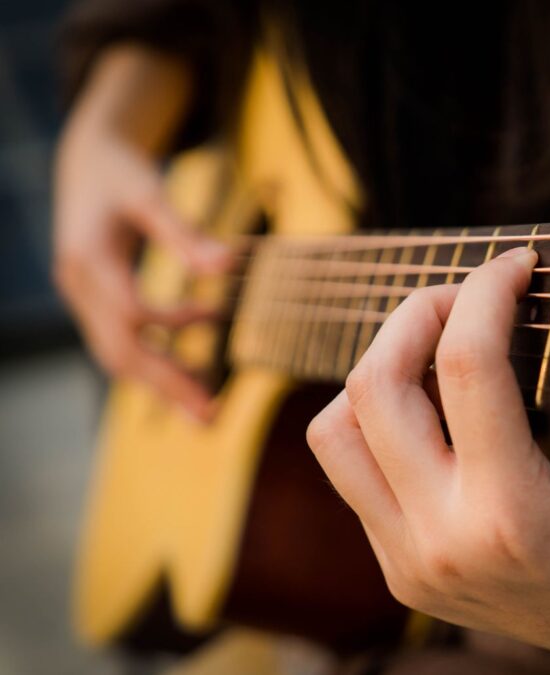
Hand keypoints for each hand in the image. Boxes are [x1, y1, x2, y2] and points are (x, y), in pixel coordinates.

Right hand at [53, 125, 229, 419]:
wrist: (85, 160)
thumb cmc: (121, 171)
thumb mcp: (151, 193)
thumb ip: (184, 232)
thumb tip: (228, 265)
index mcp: (89, 257)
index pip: (128, 310)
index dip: (170, 324)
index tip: (214, 322)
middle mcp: (78, 285)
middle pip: (119, 350)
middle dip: (166, 384)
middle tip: (211, 415)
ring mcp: (81, 298)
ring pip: (117, 355)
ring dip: (161, 383)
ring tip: (206, 405)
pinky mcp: (93, 302)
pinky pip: (120, 343)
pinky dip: (155, 359)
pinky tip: (192, 364)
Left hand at [307, 248, 549, 672]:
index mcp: (514, 516)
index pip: (466, 365)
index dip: (487, 290)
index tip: (516, 263)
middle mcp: (443, 545)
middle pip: (376, 388)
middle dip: (418, 313)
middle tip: (468, 293)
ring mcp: (411, 565)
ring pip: (335, 433)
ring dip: (379, 371)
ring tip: (438, 350)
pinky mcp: (400, 572)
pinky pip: (353, 474)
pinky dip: (382, 423)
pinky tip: (440, 408)